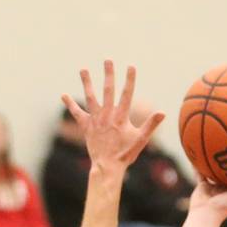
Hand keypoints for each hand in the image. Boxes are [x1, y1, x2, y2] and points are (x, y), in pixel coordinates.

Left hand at [63, 60, 165, 174]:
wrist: (107, 167)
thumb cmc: (125, 154)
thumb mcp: (141, 140)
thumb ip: (151, 125)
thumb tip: (163, 112)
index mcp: (121, 117)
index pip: (127, 94)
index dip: (130, 79)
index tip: (131, 66)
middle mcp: (107, 115)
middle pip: (108, 90)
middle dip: (109, 74)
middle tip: (107, 60)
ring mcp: (95, 120)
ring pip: (90, 97)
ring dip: (87, 82)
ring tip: (83, 69)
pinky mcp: (86, 126)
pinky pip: (77, 113)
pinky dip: (70, 104)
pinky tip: (63, 95)